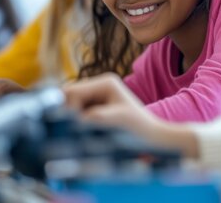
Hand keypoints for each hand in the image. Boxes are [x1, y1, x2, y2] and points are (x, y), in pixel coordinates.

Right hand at [63, 73, 199, 157]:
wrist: (153, 137)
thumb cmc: (139, 129)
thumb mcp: (119, 120)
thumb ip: (97, 117)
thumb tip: (75, 119)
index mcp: (105, 82)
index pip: (72, 92)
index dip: (68, 110)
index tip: (74, 129)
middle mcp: (99, 84)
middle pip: (67, 96)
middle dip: (67, 113)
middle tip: (75, 132)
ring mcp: (96, 94)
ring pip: (68, 104)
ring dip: (71, 119)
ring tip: (83, 133)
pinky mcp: (94, 105)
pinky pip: (74, 112)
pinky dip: (75, 123)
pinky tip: (86, 132)